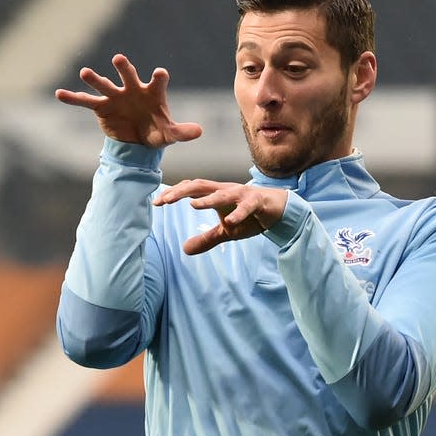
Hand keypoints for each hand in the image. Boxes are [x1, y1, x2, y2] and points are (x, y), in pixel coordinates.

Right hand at [54, 54, 202, 147]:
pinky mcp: (101, 108)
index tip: (160, 74)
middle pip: (128, 75)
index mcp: (153, 93)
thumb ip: (182, 132)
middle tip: (119, 60)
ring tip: (85, 73)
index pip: (158, 81)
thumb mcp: (169, 134)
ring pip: (104, 85)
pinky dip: (73, 98)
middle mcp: (133, 89)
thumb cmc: (156, 132)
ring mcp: (116, 96)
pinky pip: (85, 102)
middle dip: (124, 68)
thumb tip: (199, 131)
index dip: (159, 77)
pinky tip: (60, 94)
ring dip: (95, 79)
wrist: (138, 143)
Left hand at [153, 180, 287, 254]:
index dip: (174, 194)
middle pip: (200, 186)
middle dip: (182, 192)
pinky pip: (247, 207)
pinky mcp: (257, 202)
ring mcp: (242, 194)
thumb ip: (206, 238)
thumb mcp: (226, 231)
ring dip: (208, 200)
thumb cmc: (250, 216)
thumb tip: (184, 250)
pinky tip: (230, 222)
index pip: (191, 189)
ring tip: (193, 205)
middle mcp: (226, 190)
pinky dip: (239, 213)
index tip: (156, 203)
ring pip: (223, 194)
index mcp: (216, 194)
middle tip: (165, 200)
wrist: (278, 210)